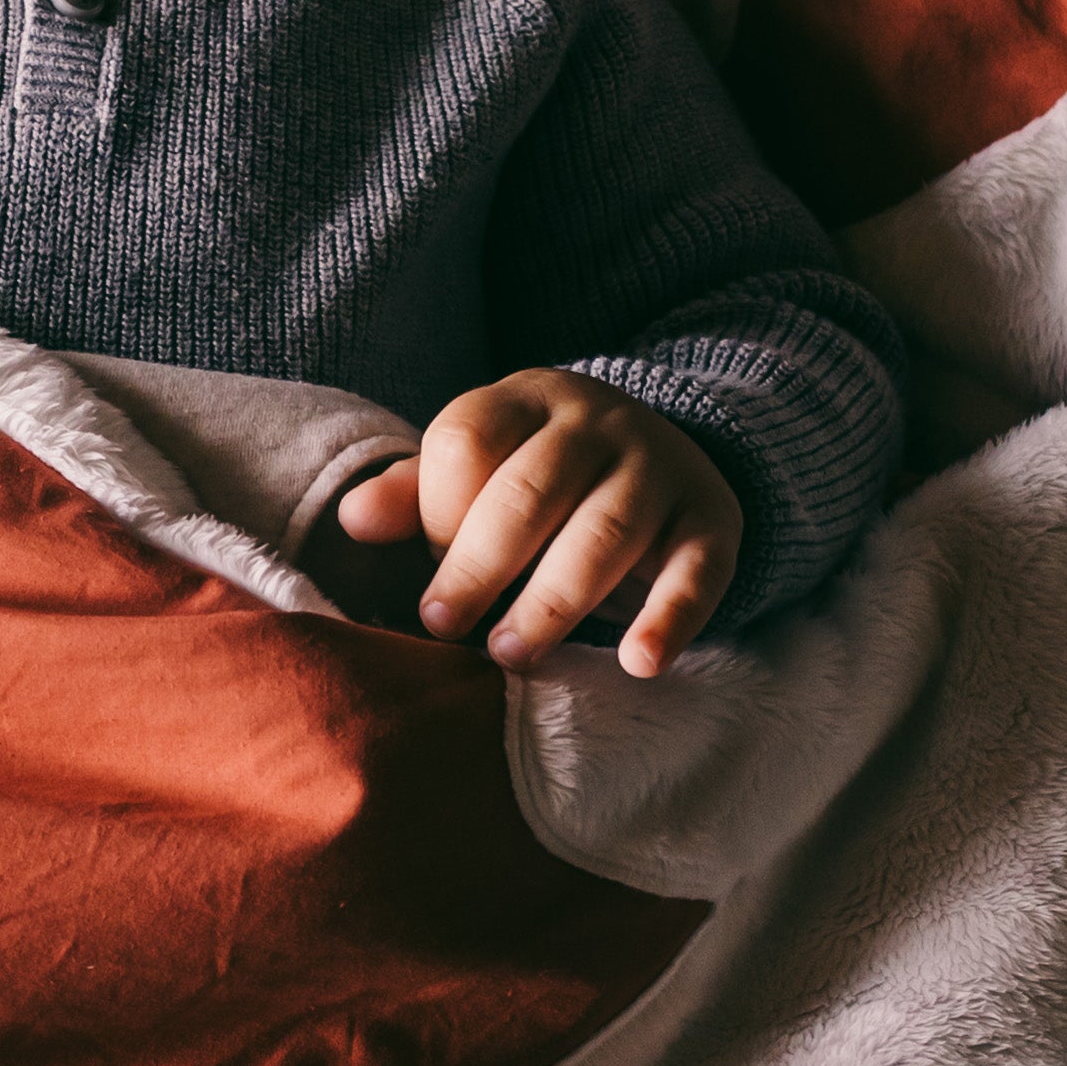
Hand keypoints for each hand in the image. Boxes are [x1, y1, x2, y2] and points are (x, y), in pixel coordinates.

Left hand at [336, 370, 741, 681]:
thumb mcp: (479, 468)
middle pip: (529, 492)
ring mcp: (660, 469)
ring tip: (512, 656)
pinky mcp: (712, 521)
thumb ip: (415, 494)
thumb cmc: (542, 478)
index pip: (468, 442)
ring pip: (605, 534)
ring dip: (552, 603)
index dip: (437, 513)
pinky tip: (639, 664)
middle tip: (445, 628)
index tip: (426, 569)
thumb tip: (355, 519)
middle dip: (480, 566)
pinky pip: (697, 571)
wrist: (666, 453)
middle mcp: (598, 424)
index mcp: (526, 401)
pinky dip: (669, 620)